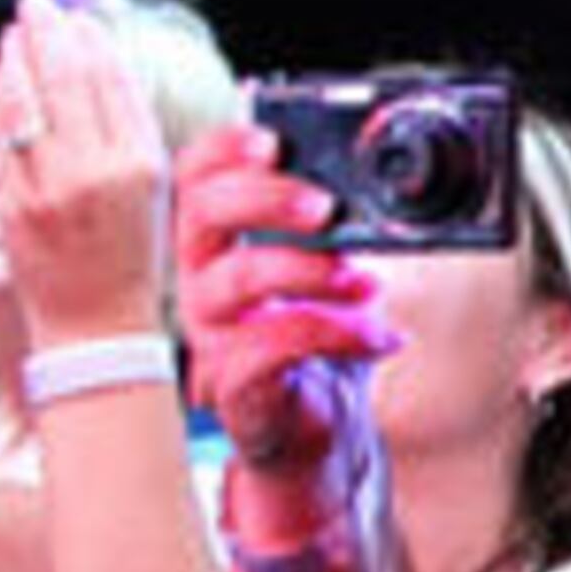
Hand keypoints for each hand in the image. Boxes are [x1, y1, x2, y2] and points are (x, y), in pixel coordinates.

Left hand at [0, 0, 174, 345]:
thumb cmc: (131, 256)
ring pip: (27, 102)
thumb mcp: (154, 188)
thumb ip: (133, 129)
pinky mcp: (12, 202)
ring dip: (17, 58)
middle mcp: (95, 171)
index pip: (111, 82)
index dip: (90, 41)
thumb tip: (108, 67)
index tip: (78, 17)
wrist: (95, 324)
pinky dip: (1, 100)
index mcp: (139, 164)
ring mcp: (48, 187)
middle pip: (65, 81)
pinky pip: (3, 137)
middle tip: (35, 6)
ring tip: (15, 33)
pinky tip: (2, 80)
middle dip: (47, 34)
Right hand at [169, 124, 391, 490]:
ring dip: (311, 271)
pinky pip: (274, 345)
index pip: (193, 179)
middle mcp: (200, 282)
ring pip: (239, 278)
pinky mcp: (233, 383)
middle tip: (326, 208)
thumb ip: (330, 231)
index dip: (223, 152)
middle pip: (203, 216)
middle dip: (269, 199)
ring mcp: (211, 333)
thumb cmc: (317, 342)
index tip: (274, 143)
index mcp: (217, 245)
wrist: (321, 429)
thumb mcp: (329, 272)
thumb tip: (361, 188)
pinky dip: (338, 334)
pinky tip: (378, 337)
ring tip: (366, 283)